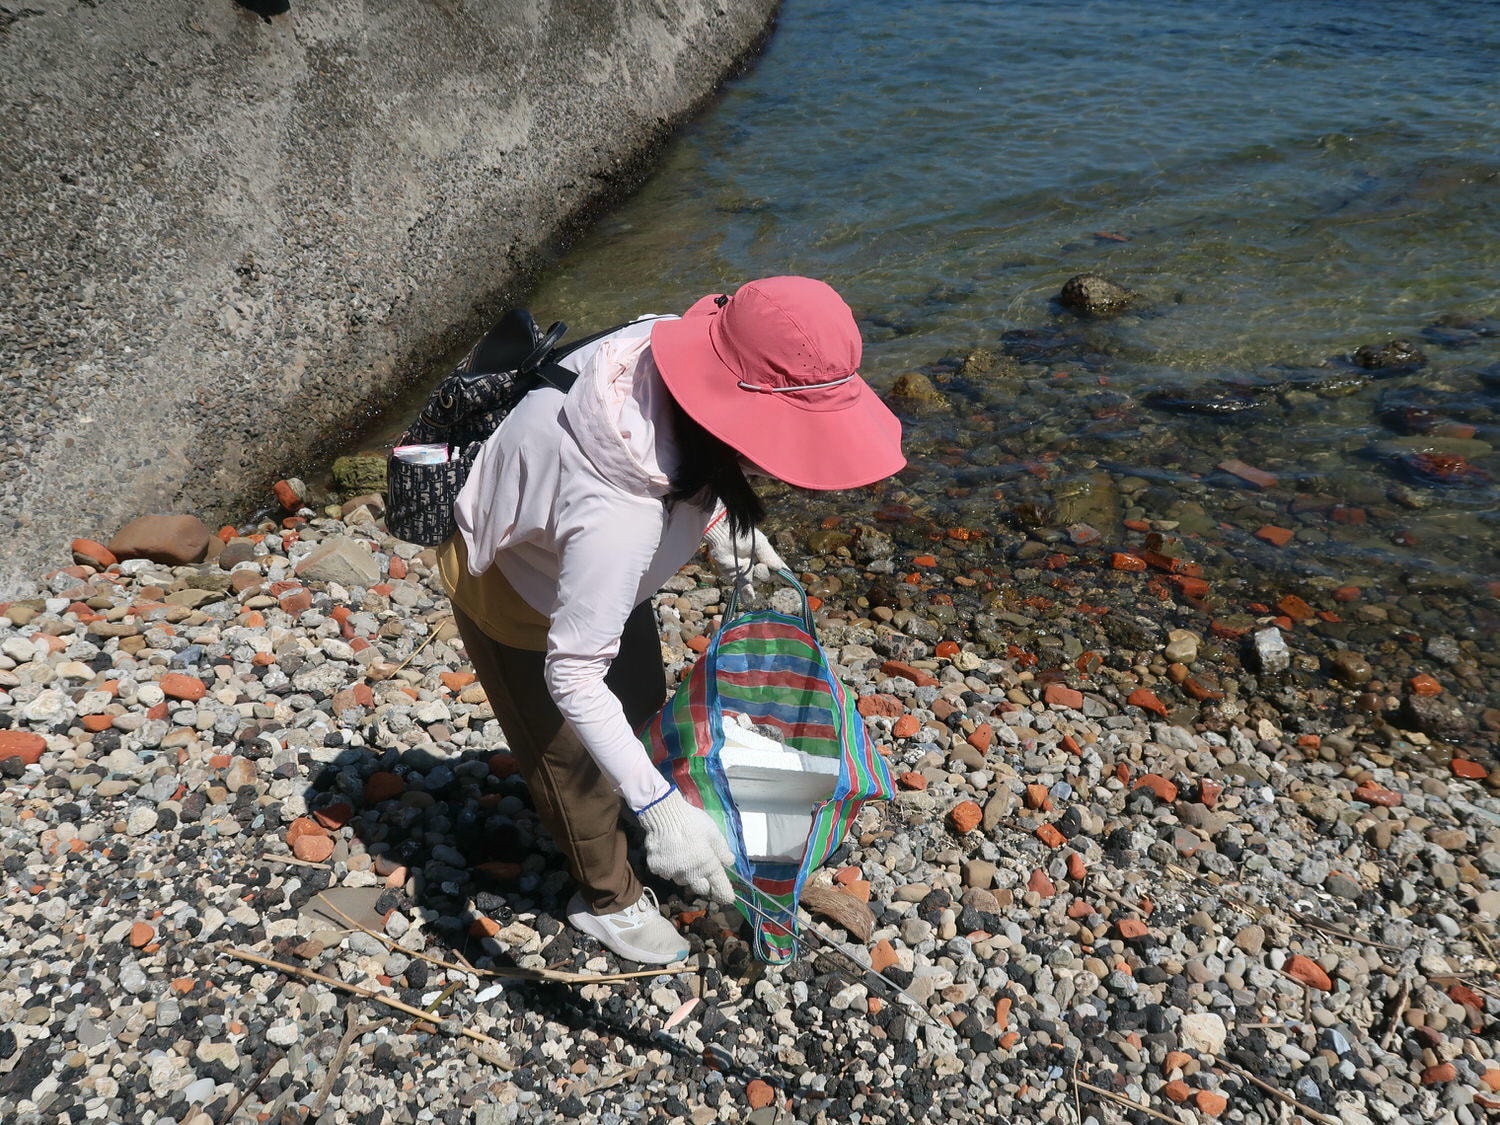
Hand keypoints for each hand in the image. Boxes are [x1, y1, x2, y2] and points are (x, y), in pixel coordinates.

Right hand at [636, 789, 735, 903]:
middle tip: (702, 867)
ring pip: (682, 879)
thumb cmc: (692, 821)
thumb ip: (723, 850)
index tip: (728, 898)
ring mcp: (672, 873)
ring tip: (683, 855)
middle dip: (703, 882)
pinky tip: (669, 851)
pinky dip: (669, 866)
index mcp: (708, 866)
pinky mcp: (657, 869)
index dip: (725, 894)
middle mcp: (690, 874)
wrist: (664, 814)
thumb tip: (729, 862)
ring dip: (685, 873)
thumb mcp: (714, 833)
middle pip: (700, 887)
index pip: (720, 887)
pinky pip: (666, 872)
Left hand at [704, 521, 786, 599]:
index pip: (776, 567)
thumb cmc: (743, 536)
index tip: (792, 582)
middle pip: (767, 576)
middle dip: (766, 572)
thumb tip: (779, 568)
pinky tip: (750, 598)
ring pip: (757, 581)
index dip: (784, 575)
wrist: (724, 536)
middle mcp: (756, 566)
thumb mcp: (760, 544)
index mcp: (764, 556)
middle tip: (760, 565)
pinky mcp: (735, 577)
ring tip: (752, 566)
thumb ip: (770, 556)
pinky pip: (744, 588)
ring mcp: (746, 572)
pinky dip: (747, 593)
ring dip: (757, 575)